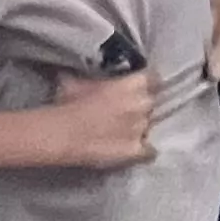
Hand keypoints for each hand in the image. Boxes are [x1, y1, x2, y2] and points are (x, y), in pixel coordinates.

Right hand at [41, 68, 158, 170]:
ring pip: (149, 126)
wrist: (64, 133)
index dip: (148, 84)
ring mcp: (142, 128)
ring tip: (125, 132)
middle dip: (142, 107)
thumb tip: (88, 69)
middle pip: (152, 104)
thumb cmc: (71, 103)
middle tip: (127, 111)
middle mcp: (144, 104)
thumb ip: (97, 77)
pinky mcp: (137, 150)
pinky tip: (134, 150)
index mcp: (135, 83)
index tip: (140, 87)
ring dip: (140, 128)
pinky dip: (144, 151)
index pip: (155, 79)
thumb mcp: (84, 81)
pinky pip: (149, 151)